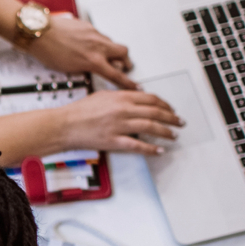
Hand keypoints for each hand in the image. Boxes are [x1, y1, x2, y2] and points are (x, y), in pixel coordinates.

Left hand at [27, 15, 138, 89]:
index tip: (135, 86)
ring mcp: (94, 34)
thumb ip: (86, 68)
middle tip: (124, 65)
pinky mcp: (88, 25)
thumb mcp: (69, 69)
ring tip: (104, 55)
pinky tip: (88, 43)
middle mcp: (98, 46)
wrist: (39, 33)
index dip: (128, 82)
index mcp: (93, 61)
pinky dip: (98, 41)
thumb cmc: (48, 52)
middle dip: (126, 60)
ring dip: (111, 50)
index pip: (116, 74)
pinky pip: (99, 34)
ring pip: (112, 42)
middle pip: (124, 53)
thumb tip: (93, 68)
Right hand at [56, 90, 183, 155]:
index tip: (171, 109)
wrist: (65, 124)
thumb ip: (121, 95)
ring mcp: (119, 126)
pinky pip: (137, 145)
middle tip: (180, 122)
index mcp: (121, 97)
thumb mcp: (103, 95)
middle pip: (155, 113)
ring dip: (165, 132)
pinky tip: (159, 150)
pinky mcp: (114, 141)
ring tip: (173, 135)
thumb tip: (138, 96)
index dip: (164, 105)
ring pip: (150, 128)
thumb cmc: (80, 110)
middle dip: (171, 118)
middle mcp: (123, 110)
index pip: (151, 99)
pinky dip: (150, 149)